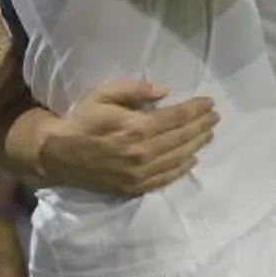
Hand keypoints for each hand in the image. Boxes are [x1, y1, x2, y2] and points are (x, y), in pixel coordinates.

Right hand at [39, 80, 217, 196]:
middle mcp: (142, 153)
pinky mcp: (134, 187)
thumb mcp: (103, 94)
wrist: (60, 153)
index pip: (176, 118)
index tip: (209, 103)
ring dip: (196, 145)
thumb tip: (165, 91)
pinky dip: (181, 169)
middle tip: (215, 117)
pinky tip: (192, 160)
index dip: (195, 110)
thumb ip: (135, 90)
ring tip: (208, 134)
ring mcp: (139, 173)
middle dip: (201, 126)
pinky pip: (164, 179)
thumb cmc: (83, 119)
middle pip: (181, 138)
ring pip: (177, 159)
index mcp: (136, 128)